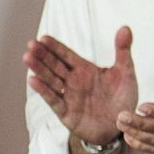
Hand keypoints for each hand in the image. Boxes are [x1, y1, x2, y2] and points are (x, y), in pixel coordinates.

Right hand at [24, 26, 136, 145]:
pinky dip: (44, 90)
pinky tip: (33, 80)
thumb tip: (125, 27)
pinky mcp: (66, 112)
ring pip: (50, 80)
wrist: (123, 126)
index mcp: (85, 70)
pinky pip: (53, 99)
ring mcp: (69, 96)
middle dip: (43, 55)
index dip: (55, 47)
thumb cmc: (123, 99)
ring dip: (39, 69)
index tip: (43, 37)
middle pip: (55, 65)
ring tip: (27, 57)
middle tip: (31, 44)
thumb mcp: (126, 73)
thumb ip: (123, 51)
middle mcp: (74, 81)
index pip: (67, 55)